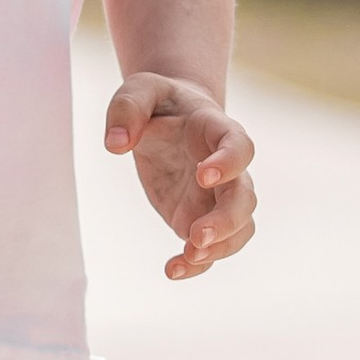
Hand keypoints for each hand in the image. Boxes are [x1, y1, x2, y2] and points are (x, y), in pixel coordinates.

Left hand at [106, 72, 256, 280]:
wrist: (170, 117)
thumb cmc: (157, 100)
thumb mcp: (139, 90)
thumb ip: (126, 109)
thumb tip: (115, 145)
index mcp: (217, 129)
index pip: (238, 146)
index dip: (228, 163)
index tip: (204, 176)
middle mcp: (228, 167)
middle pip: (245, 197)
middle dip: (226, 220)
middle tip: (196, 235)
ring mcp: (218, 196)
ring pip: (239, 228)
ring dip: (220, 247)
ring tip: (188, 256)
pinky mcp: (201, 217)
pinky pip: (212, 246)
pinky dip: (198, 263)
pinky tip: (173, 270)